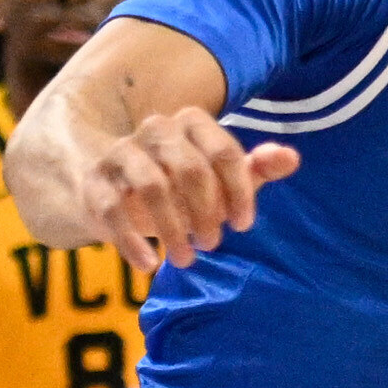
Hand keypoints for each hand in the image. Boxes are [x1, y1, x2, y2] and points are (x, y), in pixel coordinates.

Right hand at [77, 107, 298, 268]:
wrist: (117, 189)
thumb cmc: (183, 185)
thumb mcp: (224, 177)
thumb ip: (258, 168)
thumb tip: (292, 158)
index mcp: (191, 122)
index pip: (224, 152)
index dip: (239, 191)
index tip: (243, 225)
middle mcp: (155, 129)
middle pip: (190, 168)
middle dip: (206, 212)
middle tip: (212, 244)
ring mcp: (121, 152)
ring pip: (151, 187)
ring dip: (173, 230)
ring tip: (186, 260)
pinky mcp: (95, 181)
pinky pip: (112, 208)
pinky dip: (132, 241)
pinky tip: (148, 265)